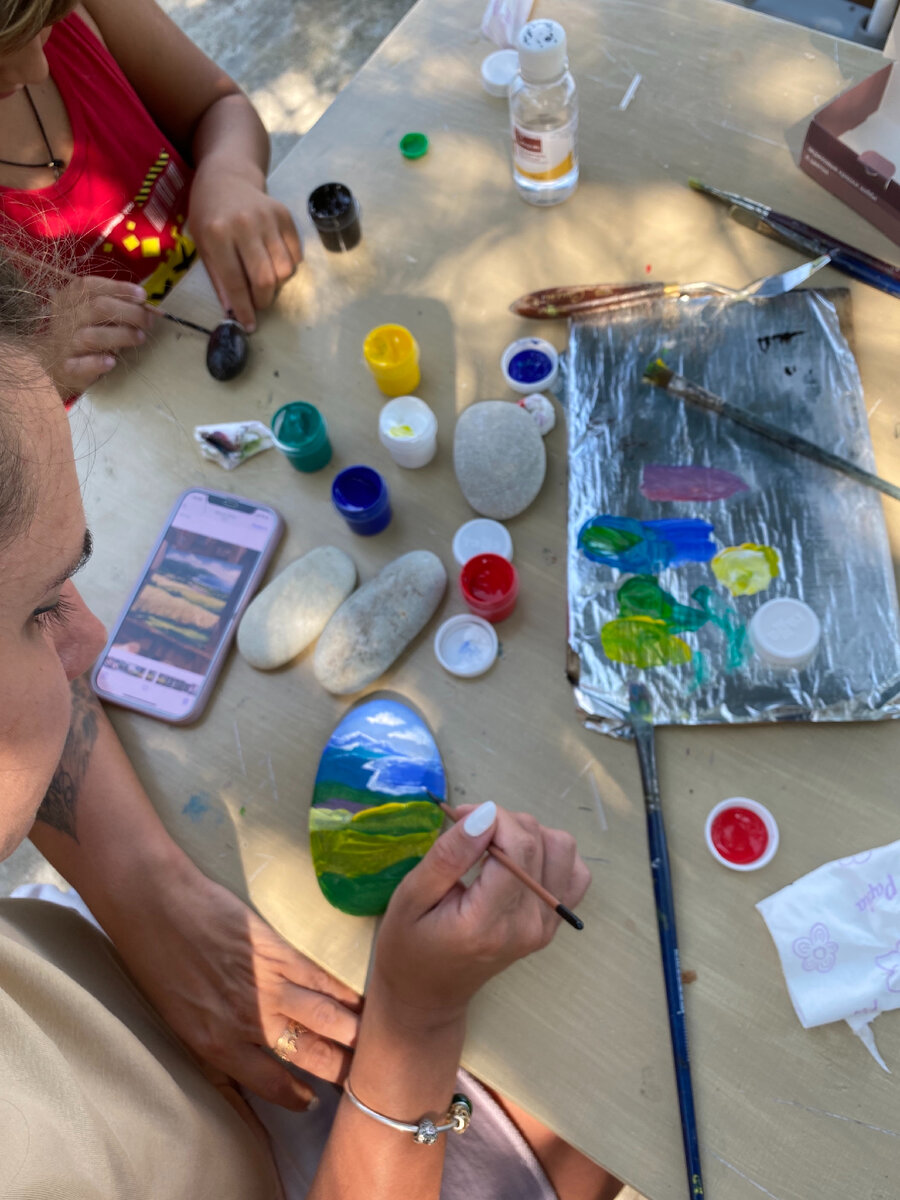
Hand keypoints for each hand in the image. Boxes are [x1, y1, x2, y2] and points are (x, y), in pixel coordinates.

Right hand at [44, 276, 153, 395]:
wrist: (60, 365)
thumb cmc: (85, 333)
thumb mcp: (94, 313)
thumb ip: (116, 304)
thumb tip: (147, 304)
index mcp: (69, 298)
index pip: (90, 286)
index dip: (119, 288)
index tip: (142, 296)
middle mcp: (64, 318)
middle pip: (97, 308)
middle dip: (129, 312)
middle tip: (148, 322)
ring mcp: (64, 343)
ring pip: (92, 336)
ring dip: (121, 336)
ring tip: (140, 338)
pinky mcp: (68, 367)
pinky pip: (80, 365)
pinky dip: (97, 363)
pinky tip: (112, 362)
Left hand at [104, 855, 360, 1109]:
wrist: (156, 909)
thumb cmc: (159, 967)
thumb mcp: (179, 1024)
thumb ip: (215, 1051)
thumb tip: (242, 1079)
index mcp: (219, 1046)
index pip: (274, 1083)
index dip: (302, 1095)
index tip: (319, 1101)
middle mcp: (250, 1022)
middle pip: (310, 1052)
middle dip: (343, 1068)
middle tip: (368, 1077)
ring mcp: (269, 985)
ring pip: (325, 1017)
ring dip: (355, 1032)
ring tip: (379, 1042)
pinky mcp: (279, 950)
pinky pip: (320, 979)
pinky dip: (345, 993)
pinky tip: (363, 1001)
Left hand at [188, 161, 301, 329]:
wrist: (227, 175)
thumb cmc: (209, 212)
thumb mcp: (202, 244)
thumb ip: (219, 277)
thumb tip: (234, 312)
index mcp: (217, 234)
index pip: (234, 281)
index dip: (243, 308)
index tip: (249, 326)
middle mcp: (244, 225)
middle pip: (265, 278)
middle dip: (263, 300)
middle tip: (258, 303)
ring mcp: (267, 219)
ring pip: (284, 269)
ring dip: (276, 284)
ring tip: (264, 279)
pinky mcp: (284, 215)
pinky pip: (295, 254)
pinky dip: (288, 265)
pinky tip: (273, 259)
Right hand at [372, 802, 590, 1027]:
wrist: (428, 994)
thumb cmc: (409, 945)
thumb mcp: (411, 897)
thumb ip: (448, 855)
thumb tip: (484, 815)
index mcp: (489, 921)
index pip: (519, 847)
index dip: (494, 817)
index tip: (461, 815)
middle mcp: (528, 924)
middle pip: (541, 842)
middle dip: (505, 821)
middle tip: (469, 831)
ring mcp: (545, 926)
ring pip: (563, 849)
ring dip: (529, 834)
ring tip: (493, 846)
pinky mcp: (552, 924)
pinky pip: (574, 873)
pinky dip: (550, 855)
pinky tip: (519, 862)